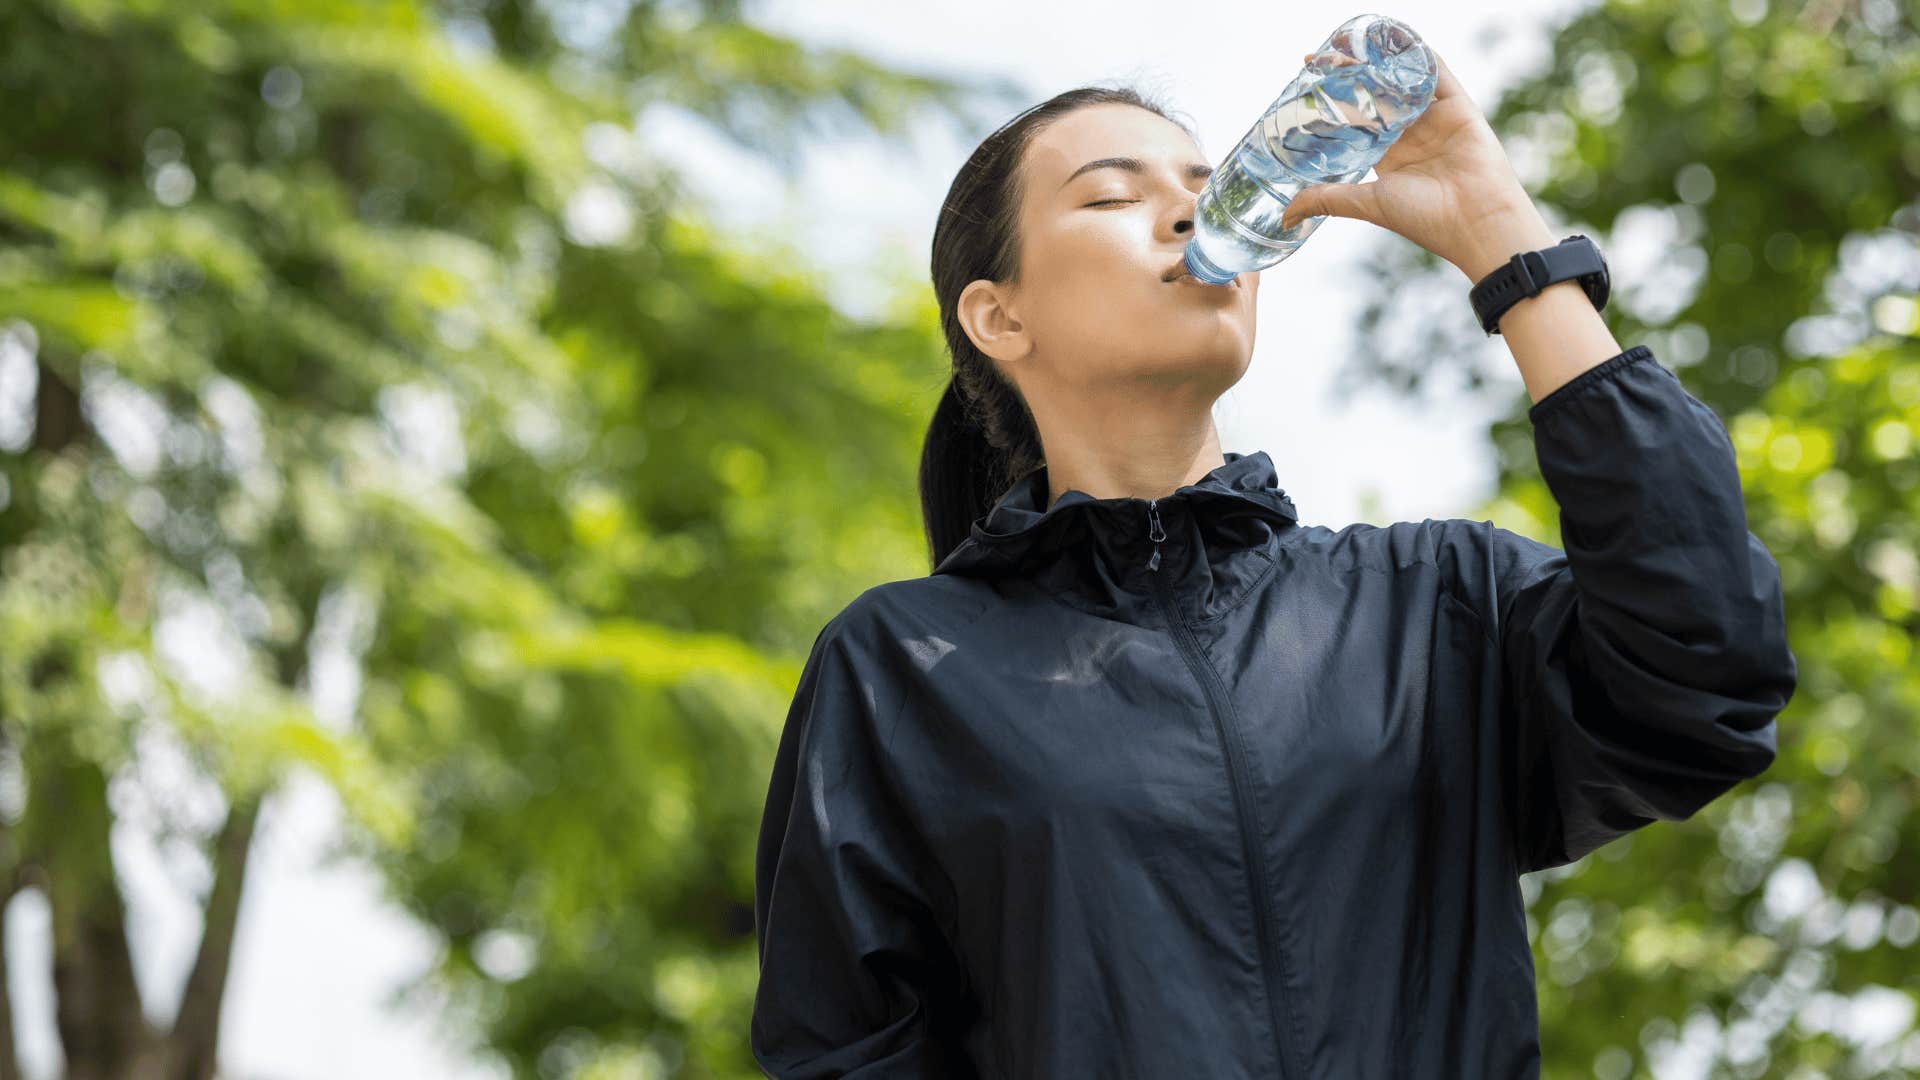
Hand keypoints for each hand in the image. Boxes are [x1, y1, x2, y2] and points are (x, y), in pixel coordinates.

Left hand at [1275, 47, 1554, 282]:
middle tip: (1322, 56)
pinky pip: (1437, 72)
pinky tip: (1396, 37)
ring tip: (1351, 41)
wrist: (1475, 221)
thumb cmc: (1425, 218)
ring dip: (1379, 59)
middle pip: (1377, 94)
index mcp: (1390, 156)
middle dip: (1350, 74)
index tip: (1308, 80)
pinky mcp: (1458, 106)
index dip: (1334, 100)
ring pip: (1402, 80)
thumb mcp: (1366, 203)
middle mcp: (1412, 134)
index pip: (1356, 120)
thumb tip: (1284, 215)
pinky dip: (1418, 53)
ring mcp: (1435, 118)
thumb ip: (1327, 199)